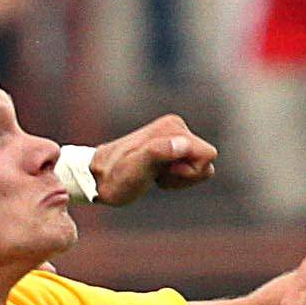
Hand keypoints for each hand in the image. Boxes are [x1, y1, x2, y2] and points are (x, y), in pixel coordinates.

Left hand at [67, 115, 217, 208]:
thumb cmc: (116, 177)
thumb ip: (159, 153)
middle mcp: (176, 127)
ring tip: (156, 176)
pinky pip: (190, 167)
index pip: (207, 155)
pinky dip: (176, 177)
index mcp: (173, 128)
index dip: (190, 172)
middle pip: (206, 160)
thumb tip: (183, 144)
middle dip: (185, 175)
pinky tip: (156, 175)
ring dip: (180, 178)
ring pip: (199, 165)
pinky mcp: (171, 146)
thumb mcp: (136, 168)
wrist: (98, 177)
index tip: (164, 173)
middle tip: (158, 176)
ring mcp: (174, 136)